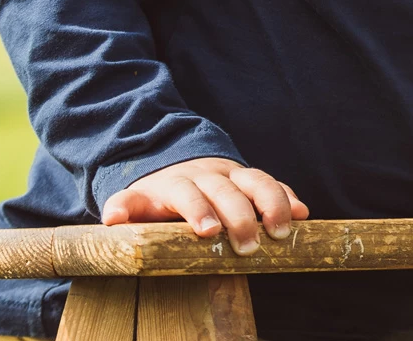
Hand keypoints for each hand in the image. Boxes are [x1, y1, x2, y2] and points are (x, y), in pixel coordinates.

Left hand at [99, 156, 308, 254]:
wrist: (179, 165)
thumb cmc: (158, 197)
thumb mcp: (137, 201)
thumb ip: (124, 207)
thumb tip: (111, 218)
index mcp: (178, 183)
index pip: (187, 192)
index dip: (198, 209)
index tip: (208, 232)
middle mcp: (209, 175)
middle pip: (226, 189)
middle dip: (240, 216)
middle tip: (248, 246)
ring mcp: (234, 174)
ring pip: (257, 180)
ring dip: (271, 203)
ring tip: (281, 232)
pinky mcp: (252, 179)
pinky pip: (274, 183)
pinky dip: (289, 196)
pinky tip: (301, 213)